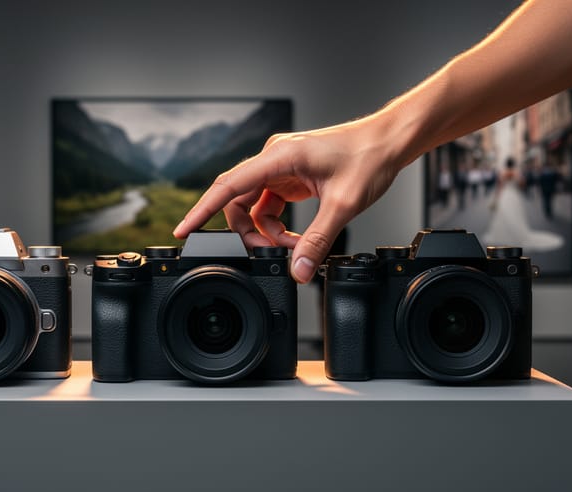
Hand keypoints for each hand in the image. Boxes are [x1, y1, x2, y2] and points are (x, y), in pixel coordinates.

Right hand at [173, 114, 406, 283]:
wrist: (388, 142)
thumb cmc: (368, 158)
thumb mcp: (343, 205)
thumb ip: (316, 241)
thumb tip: (298, 270)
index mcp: (279, 157)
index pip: (228, 186)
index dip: (202, 210)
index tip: (183, 231)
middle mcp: (274, 158)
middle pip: (238, 201)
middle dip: (247, 233)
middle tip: (268, 255)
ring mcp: (280, 168)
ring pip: (254, 207)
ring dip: (267, 232)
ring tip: (294, 248)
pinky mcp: (289, 177)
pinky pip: (270, 206)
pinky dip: (278, 226)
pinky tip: (298, 237)